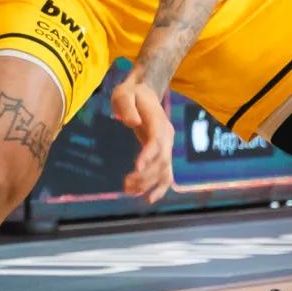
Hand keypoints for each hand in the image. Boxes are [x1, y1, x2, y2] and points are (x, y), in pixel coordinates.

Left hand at [107, 68, 174, 202]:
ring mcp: (167, 145)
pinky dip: (161, 187)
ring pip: (164, 170)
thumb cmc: (131, 93)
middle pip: (161, 160)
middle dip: (145, 176)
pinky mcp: (163, 152)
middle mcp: (167, 135)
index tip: (136, 169)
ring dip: (149, 183)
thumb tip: (133, 124)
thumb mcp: (124, 93)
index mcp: (158, 121)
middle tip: (126, 185)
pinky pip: (166, 173)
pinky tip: (149, 199)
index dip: (148, 156)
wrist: (144, 91)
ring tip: (129, 191)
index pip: (156, 142)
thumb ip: (127, 107)